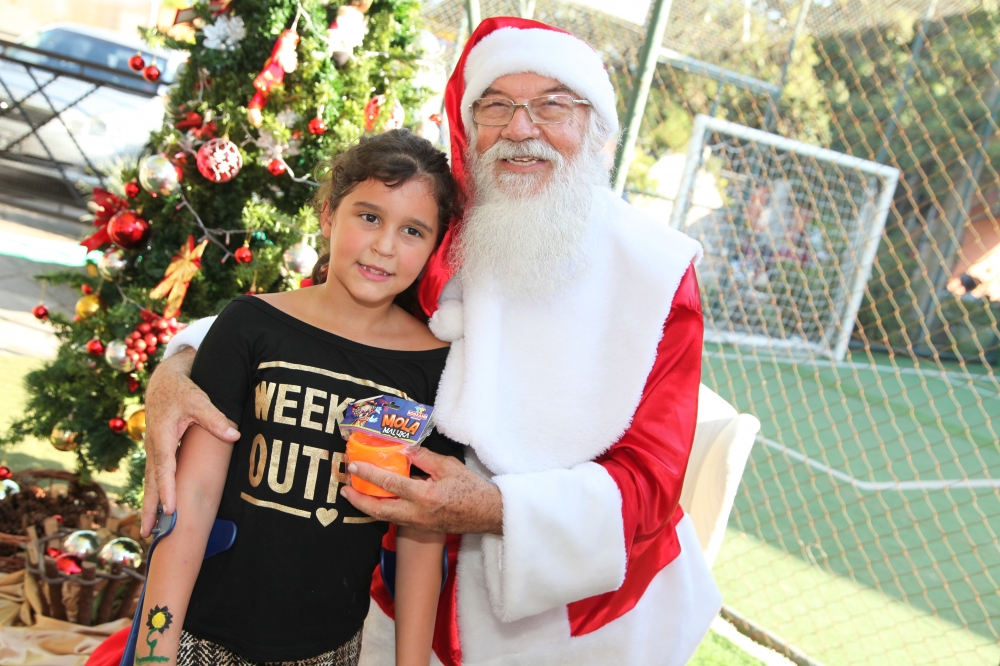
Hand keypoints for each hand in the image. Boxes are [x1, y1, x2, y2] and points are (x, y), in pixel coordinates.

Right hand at [140, 348, 239, 536]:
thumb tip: (234, 434)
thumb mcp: (199, 399)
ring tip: (148, 532)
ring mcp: (154, 449)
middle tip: (148, 534)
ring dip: (150, 505)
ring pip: (151, 481)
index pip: (164, 468)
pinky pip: (155, 476)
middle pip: (151, 482)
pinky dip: (155, 494)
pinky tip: (157, 510)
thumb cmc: (182, 389)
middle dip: (150, 508)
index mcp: (162, 436)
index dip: (167, 489)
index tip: (170, 509)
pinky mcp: (158, 450)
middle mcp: (154, 446)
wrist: (164, 379)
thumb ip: (215, 418)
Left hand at [340, 447, 502, 534]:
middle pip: (378, 510)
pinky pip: (394, 519)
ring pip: (384, 517)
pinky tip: (376, 500)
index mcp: (424, 495)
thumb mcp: (448, 466)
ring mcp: (417, 524)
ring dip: (366, 506)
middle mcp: (417, 513)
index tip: (354, 465)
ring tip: (353, 494)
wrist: (486, 514)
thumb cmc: (471, 488)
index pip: (389, 483)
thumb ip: (424, 457)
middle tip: (344, 487)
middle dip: (357, 499)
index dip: (368, 473)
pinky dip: (381, 510)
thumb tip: (403, 450)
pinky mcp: (420, 528)